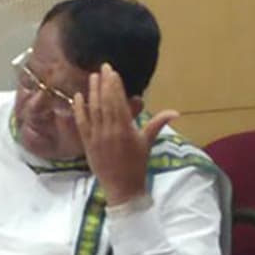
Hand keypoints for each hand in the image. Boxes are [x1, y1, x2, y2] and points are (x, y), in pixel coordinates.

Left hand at [72, 64, 177, 205]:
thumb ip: (158, 124)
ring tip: (92, 77)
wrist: (123, 187)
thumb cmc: (137, 164)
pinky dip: (79, 109)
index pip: (118, 101)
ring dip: (92, 92)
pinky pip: (81, 123)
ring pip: (93, 109)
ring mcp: (97, 136)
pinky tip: (78, 96)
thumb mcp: (147, 142)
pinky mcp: (87, 143)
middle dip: (104, 83)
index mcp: (125, 128)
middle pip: (105, 102)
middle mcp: (110, 130)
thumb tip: (175, 112)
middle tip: (103, 68)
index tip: (112, 72)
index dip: (115, 85)